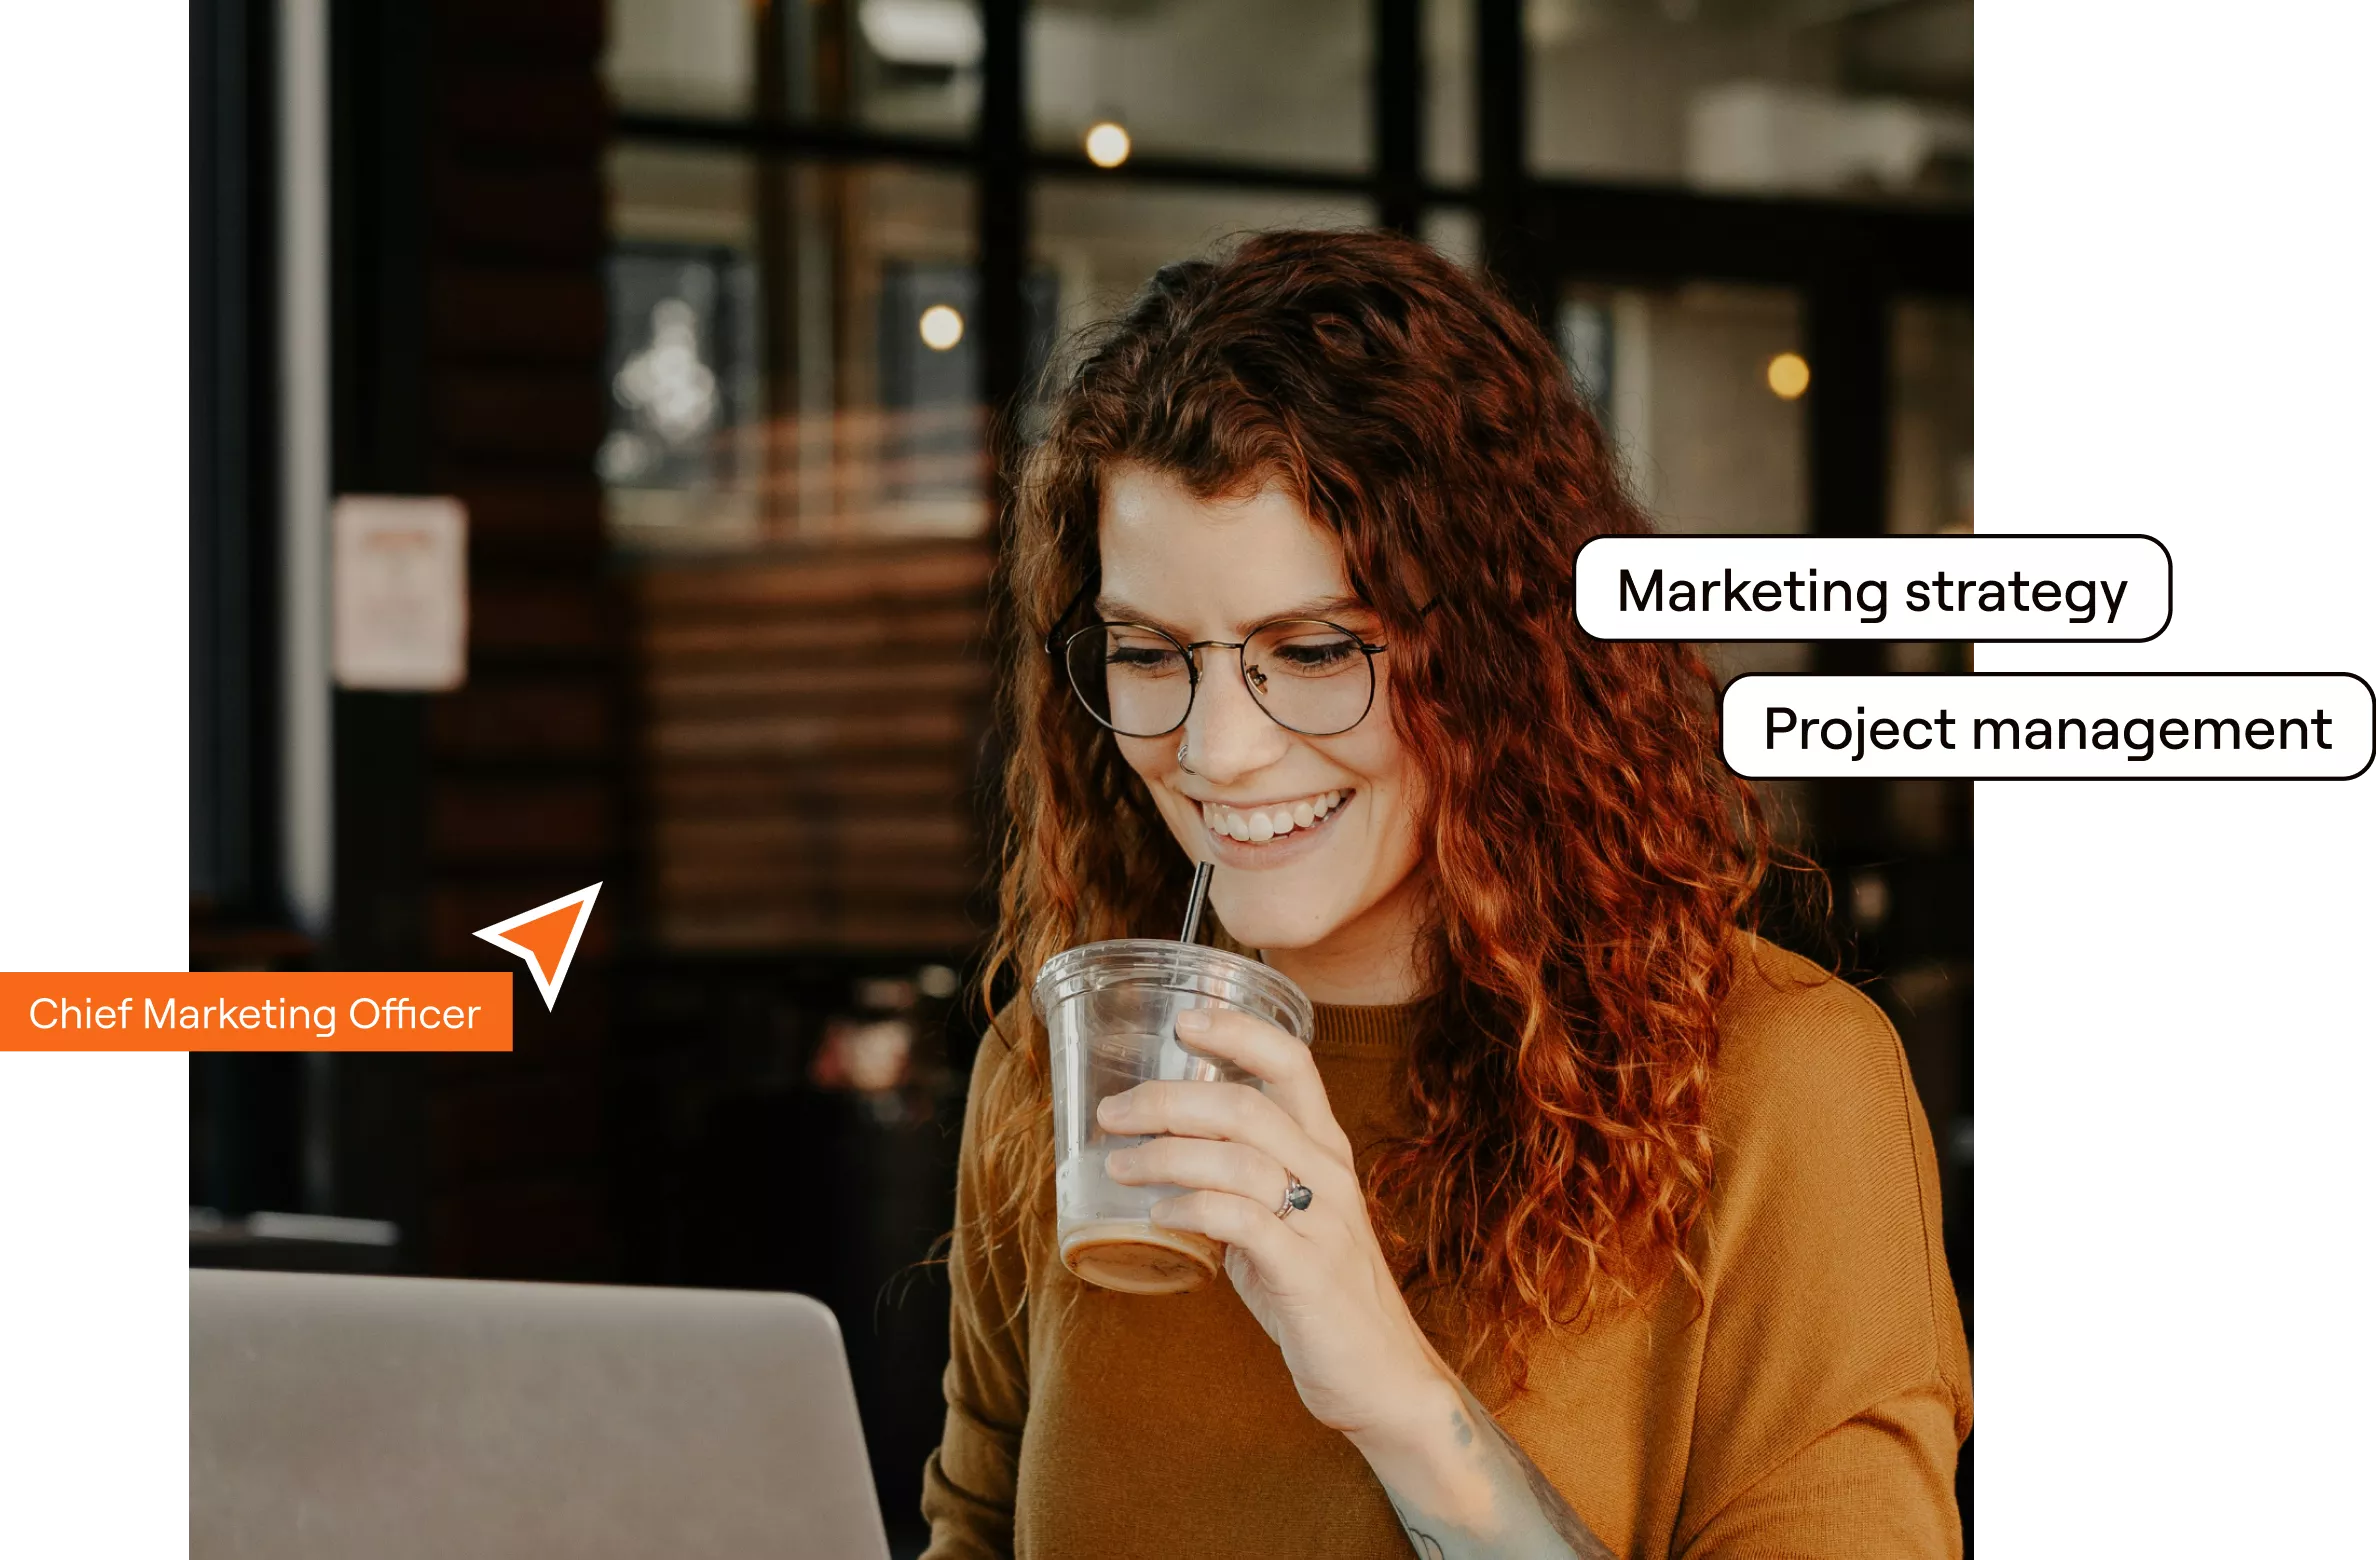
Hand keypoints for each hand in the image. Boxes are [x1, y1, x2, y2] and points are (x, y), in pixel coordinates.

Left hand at [1099, 1007, 1460, 1441]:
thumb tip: (1164, 1152)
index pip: (1291, 1061)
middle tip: (1114, 1112)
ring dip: (1164, 1154)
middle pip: (1245, 1105)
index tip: (1183, 1021)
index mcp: (1326, 1148)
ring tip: (1119, 1164)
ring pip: (1237, 1157)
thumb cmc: (1322, 1292)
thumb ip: (1241, 1182)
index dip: (1237, 1031)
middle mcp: (1329, 1173)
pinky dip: (1191, 1208)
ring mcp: (1322, 1221)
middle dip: (1167, 1099)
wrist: (1380, 1373)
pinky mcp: (1307, 1271)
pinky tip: (1158, 1214)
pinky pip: (1241, 1220)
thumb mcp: (1288, 1219)